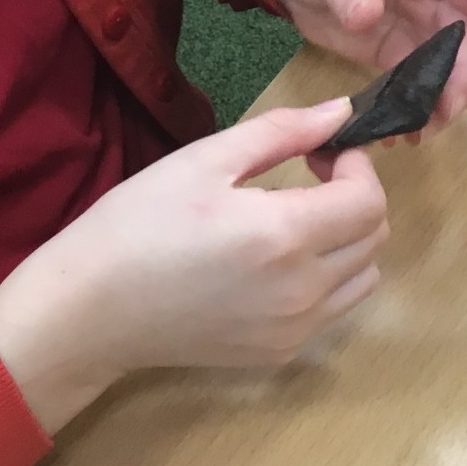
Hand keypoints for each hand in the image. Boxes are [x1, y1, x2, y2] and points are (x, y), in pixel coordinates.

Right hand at [0, 98, 388, 432]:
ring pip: (363, 279)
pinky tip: (275, 262)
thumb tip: (340, 111)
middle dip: (356, 198)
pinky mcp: (278, 354)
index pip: (369, 201)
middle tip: (310, 175)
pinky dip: (326, 279)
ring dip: (348, 242)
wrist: (91, 309)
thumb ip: (280, 132)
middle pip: (375, 240)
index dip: (357, 165)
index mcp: (284, 235)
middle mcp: (302, 291)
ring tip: (296, 220)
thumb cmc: (138, 223)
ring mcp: (294, 331)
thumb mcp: (203, 160)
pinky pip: (332, 311)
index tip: (323, 150)